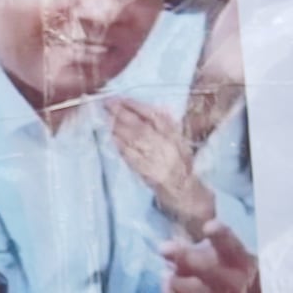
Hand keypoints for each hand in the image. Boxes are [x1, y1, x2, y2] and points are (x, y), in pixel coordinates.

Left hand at [100, 94, 215, 228]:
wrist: (188, 194)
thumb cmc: (183, 166)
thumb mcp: (181, 142)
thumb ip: (169, 126)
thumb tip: (157, 107)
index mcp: (177, 137)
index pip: (155, 116)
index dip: (137, 106)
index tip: (121, 98)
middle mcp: (168, 148)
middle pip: (142, 127)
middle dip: (122, 113)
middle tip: (107, 103)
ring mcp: (158, 162)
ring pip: (135, 141)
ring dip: (118, 127)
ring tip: (105, 116)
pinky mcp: (149, 175)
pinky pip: (133, 158)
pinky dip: (121, 147)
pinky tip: (112, 138)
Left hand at [160, 217, 259, 292]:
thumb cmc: (226, 275)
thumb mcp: (224, 257)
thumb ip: (204, 247)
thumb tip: (172, 245)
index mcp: (244, 263)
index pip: (232, 247)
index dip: (221, 236)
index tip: (209, 227)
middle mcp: (236, 286)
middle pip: (206, 266)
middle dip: (183, 254)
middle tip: (165, 249)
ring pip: (184, 282)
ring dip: (173, 272)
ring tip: (173, 269)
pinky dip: (167, 287)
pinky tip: (170, 282)